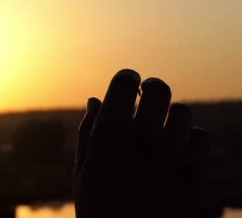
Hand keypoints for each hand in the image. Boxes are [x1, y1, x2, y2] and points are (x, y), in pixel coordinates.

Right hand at [74, 69, 208, 217]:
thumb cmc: (99, 209)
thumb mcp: (83, 171)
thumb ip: (89, 131)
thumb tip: (96, 99)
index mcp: (109, 133)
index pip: (125, 81)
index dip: (128, 78)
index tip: (129, 84)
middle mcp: (142, 137)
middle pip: (158, 88)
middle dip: (151, 90)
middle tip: (147, 99)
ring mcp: (172, 153)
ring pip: (181, 111)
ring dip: (171, 117)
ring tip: (161, 132)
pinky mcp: (195, 171)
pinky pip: (200, 136)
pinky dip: (190, 139)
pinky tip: (177, 151)